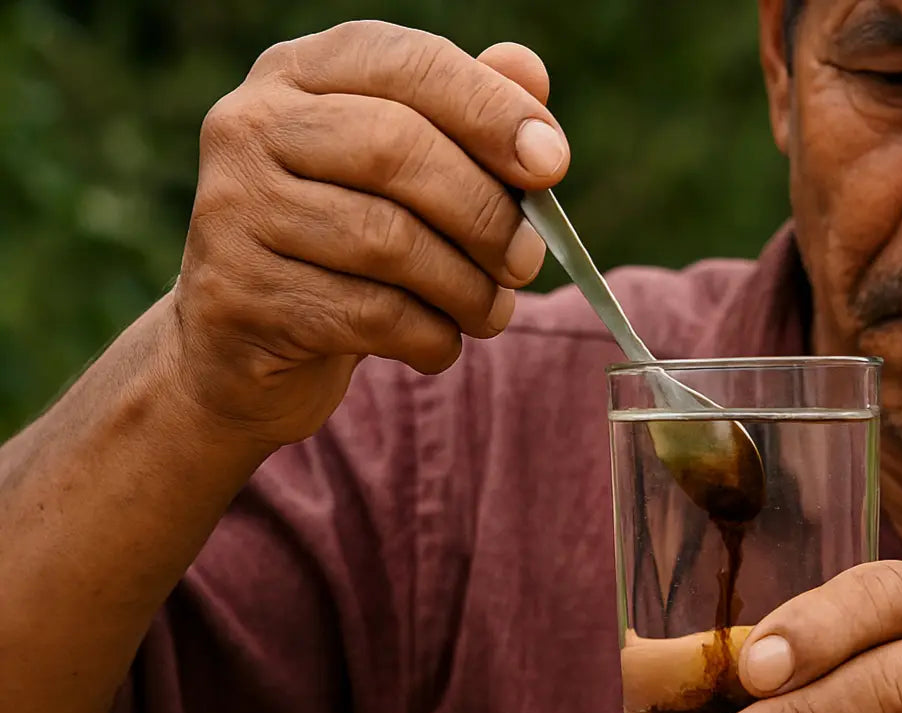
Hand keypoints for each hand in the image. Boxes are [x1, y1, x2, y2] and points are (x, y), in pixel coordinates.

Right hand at [168, 21, 567, 446]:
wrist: (244, 344)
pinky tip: (440, 344)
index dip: (491, 110)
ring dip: (466, 287)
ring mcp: (233, 208)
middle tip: (527, 261)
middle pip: (397, 148)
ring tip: (491, 311)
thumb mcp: (408, 173)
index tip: (552, 166)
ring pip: (386, 240)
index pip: (408, 63)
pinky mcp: (237, 295)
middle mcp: (250, 124)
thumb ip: (468, 115)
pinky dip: (430, 336)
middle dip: (485, 213)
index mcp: (301, 72)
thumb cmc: (348, 242)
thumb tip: (527, 69)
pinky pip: (367, 314)